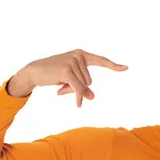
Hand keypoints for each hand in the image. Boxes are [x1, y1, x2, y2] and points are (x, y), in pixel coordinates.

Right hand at [8, 49, 127, 107]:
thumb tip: (92, 97)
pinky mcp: (67, 71)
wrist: (33, 72)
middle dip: (77, 88)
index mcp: (81, 54)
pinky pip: (78, 89)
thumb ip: (82, 88)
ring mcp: (72, 62)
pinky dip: (78, 98)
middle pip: (89, 82)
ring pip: (83, 86)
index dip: (113, 66)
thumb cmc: (52, 75)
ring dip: (72, 91)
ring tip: (59, 85)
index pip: (101, 60)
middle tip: (62, 85)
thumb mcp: (69, 81)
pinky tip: (78, 105)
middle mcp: (78, 55)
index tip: (126, 68)